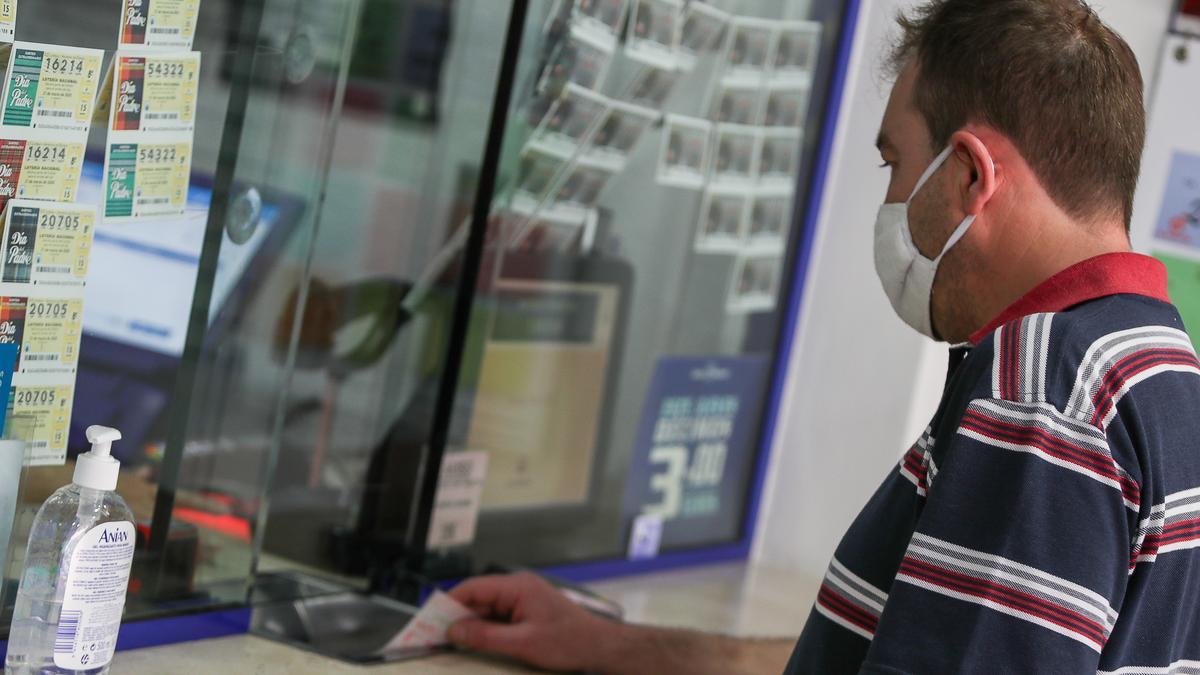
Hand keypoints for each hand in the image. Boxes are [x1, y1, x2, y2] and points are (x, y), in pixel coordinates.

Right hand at [447, 572, 626, 671]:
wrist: (600, 648)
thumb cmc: (569, 641)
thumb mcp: (522, 643)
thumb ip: (485, 636)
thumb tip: (454, 630)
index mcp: (518, 586)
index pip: (474, 588)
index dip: (450, 603)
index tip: (431, 619)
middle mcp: (519, 588)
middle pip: (478, 599)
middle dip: (458, 616)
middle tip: (436, 635)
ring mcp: (524, 600)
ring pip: (488, 610)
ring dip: (471, 625)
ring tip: (451, 641)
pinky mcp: (528, 613)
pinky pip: (500, 618)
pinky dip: (486, 630)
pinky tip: (476, 643)